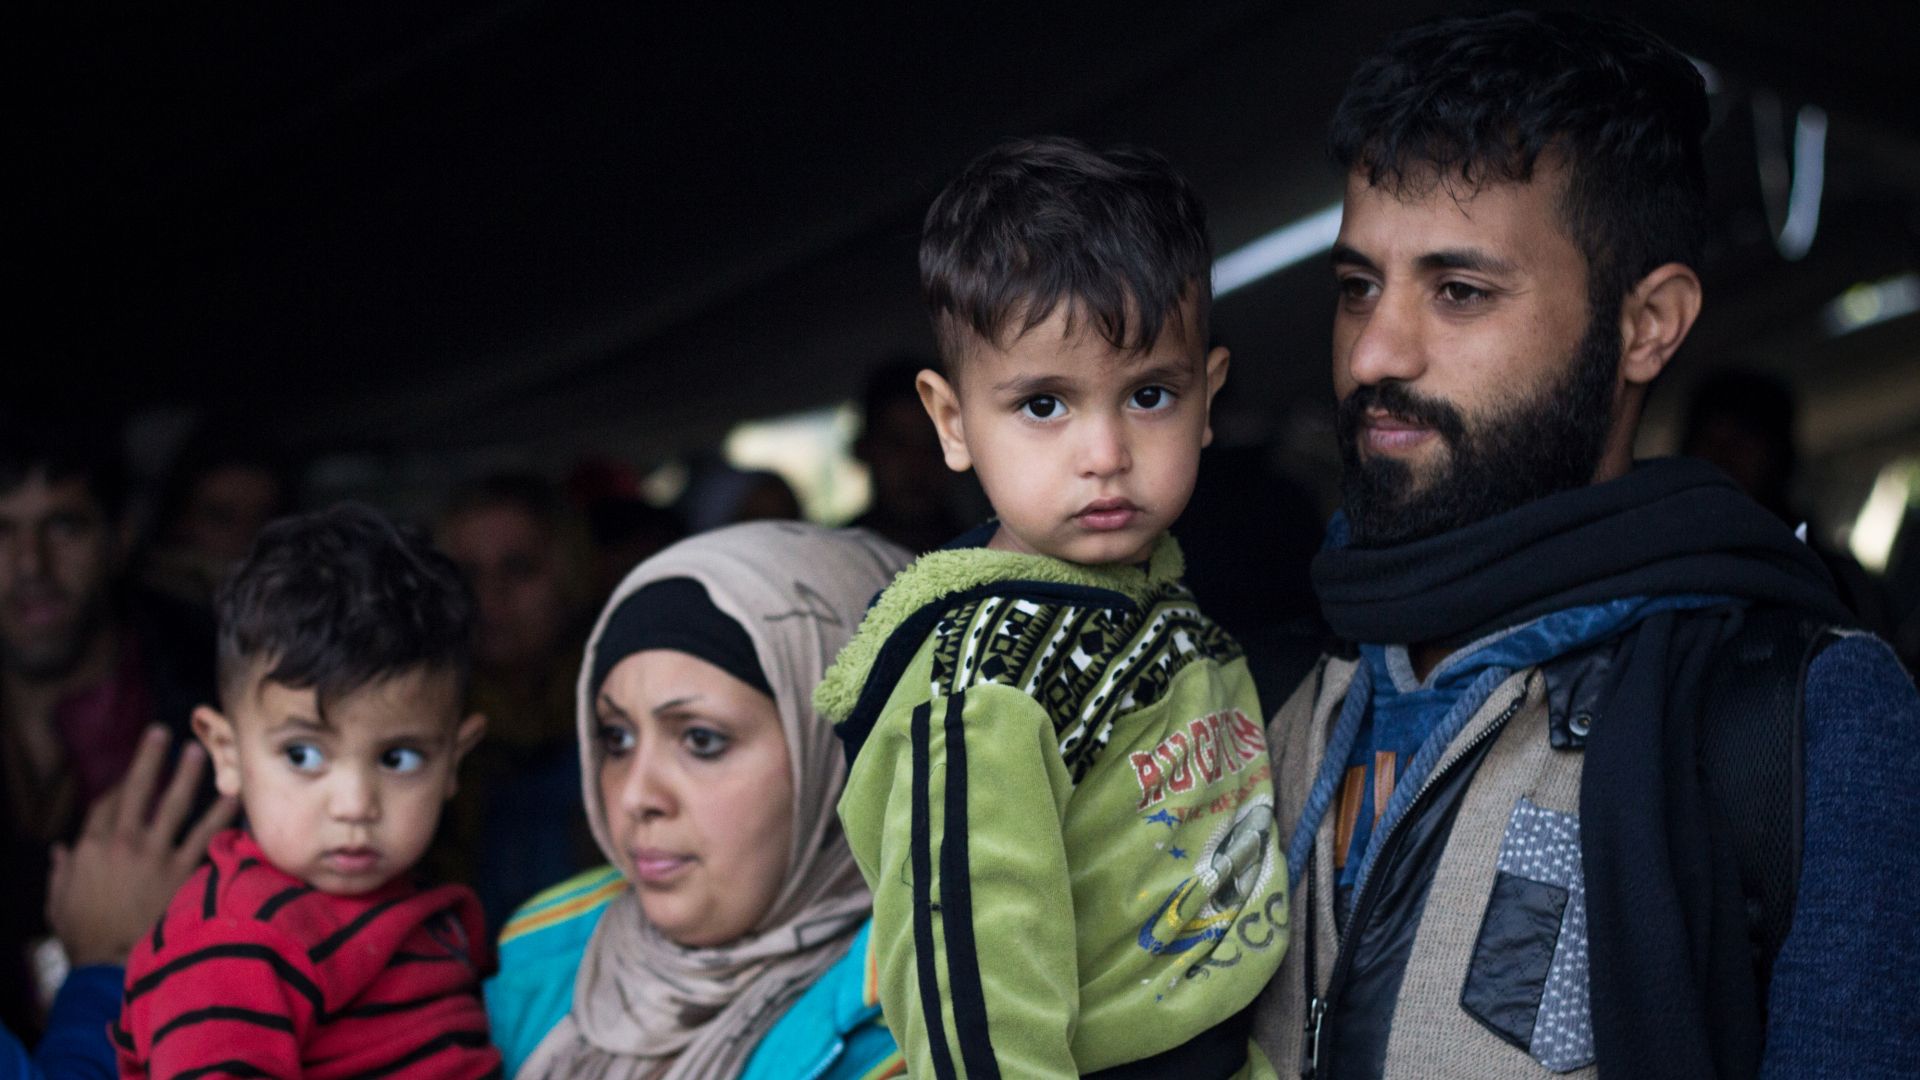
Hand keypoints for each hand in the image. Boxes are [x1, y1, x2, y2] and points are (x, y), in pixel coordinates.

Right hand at [45, 725, 238, 965]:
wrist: (110, 965)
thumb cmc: (84, 937)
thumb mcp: (59, 902)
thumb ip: (62, 872)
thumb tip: (61, 852)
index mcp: (92, 847)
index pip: (108, 802)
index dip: (120, 782)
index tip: (133, 771)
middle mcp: (124, 843)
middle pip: (138, 789)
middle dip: (150, 758)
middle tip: (162, 732)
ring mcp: (156, 855)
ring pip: (176, 803)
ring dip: (189, 774)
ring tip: (202, 750)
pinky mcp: (183, 871)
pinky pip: (207, 835)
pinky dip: (223, 814)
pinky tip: (235, 796)